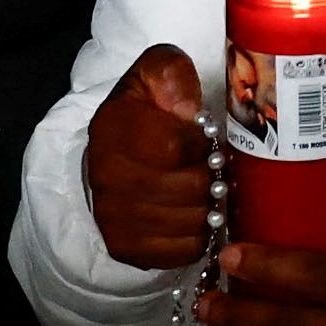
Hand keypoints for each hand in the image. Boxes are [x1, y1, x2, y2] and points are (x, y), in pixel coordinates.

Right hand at [83, 43, 212, 267]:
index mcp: (113, 128)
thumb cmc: (142, 112)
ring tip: (208, 190)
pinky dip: (198, 235)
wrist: (109, 154)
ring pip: (191, 222)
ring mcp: (113, 218)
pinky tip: (195, 215)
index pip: (178, 146)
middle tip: (217, 168)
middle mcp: (107, 177)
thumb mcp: (154, 75)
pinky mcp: (125, 248)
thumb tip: (187, 111)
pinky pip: (182, 251)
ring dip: (210, 206)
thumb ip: (171, 74)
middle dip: (214, 176)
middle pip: (190, 188)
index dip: (206, 144)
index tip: (209, 139)